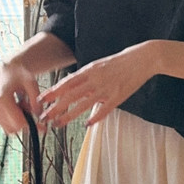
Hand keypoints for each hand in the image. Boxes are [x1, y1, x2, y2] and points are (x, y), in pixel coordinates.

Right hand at [0, 60, 43, 134]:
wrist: (5, 67)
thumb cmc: (17, 72)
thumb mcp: (31, 83)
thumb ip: (36, 100)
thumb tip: (39, 115)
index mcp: (2, 99)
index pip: (19, 123)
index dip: (33, 126)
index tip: (42, 127)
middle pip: (14, 128)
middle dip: (25, 122)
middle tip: (31, 109)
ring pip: (9, 127)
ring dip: (19, 121)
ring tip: (23, 105)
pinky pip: (4, 123)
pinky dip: (13, 119)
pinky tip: (16, 106)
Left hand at [37, 41, 156, 127]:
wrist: (142, 59)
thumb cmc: (120, 62)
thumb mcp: (99, 65)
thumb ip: (86, 77)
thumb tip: (73, 87)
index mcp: (89, 70)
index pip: (66, 83)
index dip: (53, 92)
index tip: (41, 99)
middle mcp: (95, 79)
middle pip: (71, 95)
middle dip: (55, 107)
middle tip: (44, 117)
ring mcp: (106, 88)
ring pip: (83, 104)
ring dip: (69, 115)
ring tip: (59, 124)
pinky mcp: (118, 96)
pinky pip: (104, 109)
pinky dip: (95, 117)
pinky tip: (87, 124)